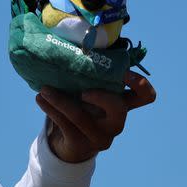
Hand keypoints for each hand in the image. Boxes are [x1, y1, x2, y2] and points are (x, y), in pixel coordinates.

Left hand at [35, 71, 155, 162]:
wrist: (67, 144)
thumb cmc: (80, 108)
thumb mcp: (88, 93)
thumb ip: (89, 76)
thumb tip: (73, 42)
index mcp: (122, 105)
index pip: (145, 97)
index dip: (141, 85)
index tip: (124, 72)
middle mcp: (116, 122)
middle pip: (119, 109)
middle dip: (102, 97)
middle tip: (83, 91)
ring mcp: (100, 137)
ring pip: (81, 116)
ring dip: (60, 100)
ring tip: (44, 89)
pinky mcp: (81, 144)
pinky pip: (64, 124)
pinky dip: (51, 109)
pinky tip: (40, 99)